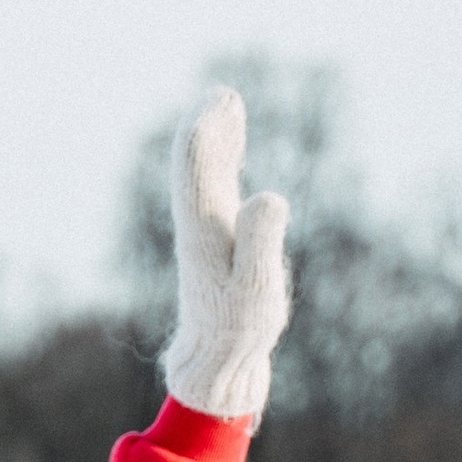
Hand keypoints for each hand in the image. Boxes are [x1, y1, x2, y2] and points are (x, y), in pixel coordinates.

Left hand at [161, 87, 291, 422]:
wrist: (218, 367)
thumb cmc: (238, 333)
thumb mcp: (257, 291)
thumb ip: (260, 244)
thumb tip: (266, 198)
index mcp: (202, 231)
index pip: (195, 168)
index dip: (208, 130)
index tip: (221, 100)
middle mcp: (199, 227)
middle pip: (196, 165)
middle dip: (209, 127)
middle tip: (221, 95)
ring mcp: (208, 235)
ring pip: (206, 176)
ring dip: (216, 141)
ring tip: (226, 107)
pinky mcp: (220, 247)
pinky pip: (217, 192)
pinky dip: (224, 166)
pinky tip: (233, 152)